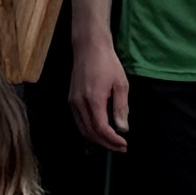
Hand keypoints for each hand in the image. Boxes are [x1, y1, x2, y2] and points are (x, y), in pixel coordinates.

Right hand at [73, 19, 131, 150]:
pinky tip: (101, 131)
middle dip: (106, 143)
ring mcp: (73, 102)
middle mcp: (79, 103)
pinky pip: (79, 121)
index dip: (113, 140)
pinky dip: (89, 130)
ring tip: (112, 142)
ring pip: (83, 129)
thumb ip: (121, 108)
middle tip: (120, 147)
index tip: (124, 144)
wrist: (89, 47)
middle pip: (91, 133)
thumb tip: (123, 128)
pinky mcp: (71, 99)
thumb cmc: (107, 63)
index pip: (101, 129)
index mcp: (93, 100)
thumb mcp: (121, 84)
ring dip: (97, 139)